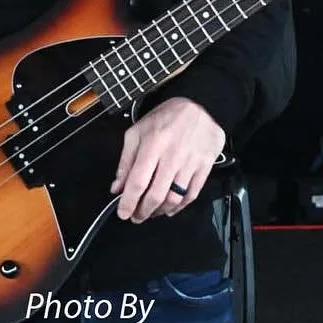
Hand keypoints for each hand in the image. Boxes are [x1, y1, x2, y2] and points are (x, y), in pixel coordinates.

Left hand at [110, 97, 223, 222]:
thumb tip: (117, 187)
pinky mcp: (205, 166)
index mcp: (152, 144)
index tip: (123, 213)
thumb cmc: (166, 118)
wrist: (200, 105)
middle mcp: (172, 155)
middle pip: (156, 194)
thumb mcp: (138, 132)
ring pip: (174, 198)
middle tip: (136, 216)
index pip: (138, 181)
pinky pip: (192, 194)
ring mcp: (190, 162)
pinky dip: (180, 206)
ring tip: (152, 212)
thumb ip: (126, 160)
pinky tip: (171, 208)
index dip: (128, 202)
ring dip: (160, 211)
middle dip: (143, 212)